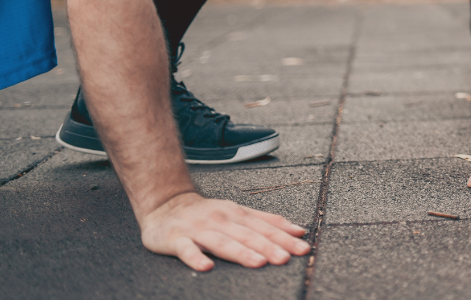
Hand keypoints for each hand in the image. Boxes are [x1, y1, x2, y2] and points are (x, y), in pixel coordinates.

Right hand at [139, 191, 308, 271]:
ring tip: (258, 262)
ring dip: (241, 252)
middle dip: (269, 247)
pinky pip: (186, 250)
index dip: (285, 238)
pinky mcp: (176, 239)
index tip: (303, 248)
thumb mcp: (239, 212)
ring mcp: (198, 229)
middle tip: (286, 258)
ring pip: (222, 242)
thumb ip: (267, 221)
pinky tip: (206, 267)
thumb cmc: (207, 213)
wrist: (166, 204)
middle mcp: (221, 220)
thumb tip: (299, 231)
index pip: (266, 227)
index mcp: (238, 214)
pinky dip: (195, 258)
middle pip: (248, 235)